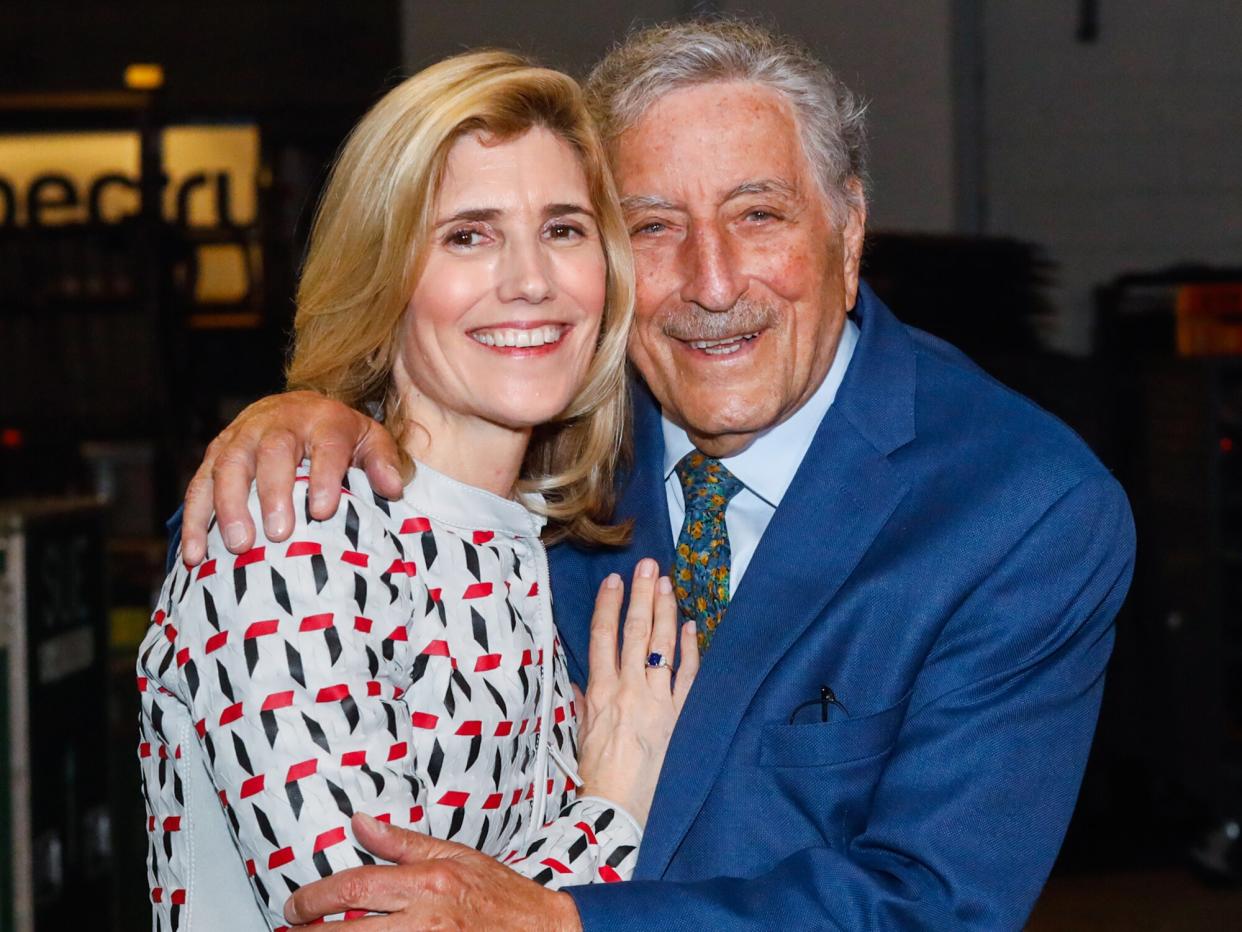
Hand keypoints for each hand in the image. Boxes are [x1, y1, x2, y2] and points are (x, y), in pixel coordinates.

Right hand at [181, 391, 406, 564]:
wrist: (299, 407)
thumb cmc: (340, 435)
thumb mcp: (370, 439)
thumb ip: (383, 461)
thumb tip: (392, 488)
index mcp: (323, 420)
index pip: (326, 445)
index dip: (323, 476)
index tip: (322, 510)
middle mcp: (279, 422)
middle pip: (272, 451)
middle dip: (273, 493)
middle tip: (278, 534)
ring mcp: (242, 435)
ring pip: (229, 465)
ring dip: (229, 507)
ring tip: (238, 546)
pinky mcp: (216, 452)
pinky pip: (199, 484)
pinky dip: (195, 520)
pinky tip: (195, 555)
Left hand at [283, 813, 581, 929]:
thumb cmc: (504, 896)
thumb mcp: (456, 856)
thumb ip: (404, 843)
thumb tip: (360, 822)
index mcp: (428, 883)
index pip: (356, 886)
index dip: (316, 898)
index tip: (297, 904)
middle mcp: (426, 919)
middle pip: (349, 931)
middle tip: (293, 929)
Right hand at [575, 558, 698, 826]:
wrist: (618, 810)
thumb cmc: (594, 776)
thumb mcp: (579, 735)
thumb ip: (583, 704)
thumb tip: (581, 683)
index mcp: (599, 692)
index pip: (603, 637)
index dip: (609, 605)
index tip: (614, 580)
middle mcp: (628, 690)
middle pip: (634, 632)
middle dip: (641, 596)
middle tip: (647, 566)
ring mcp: (656, 701)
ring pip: (661, 647)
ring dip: (665, 612)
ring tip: (667, 584)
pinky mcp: (678, 717)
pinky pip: (687, 677)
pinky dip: (691, 650)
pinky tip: (692, 627)